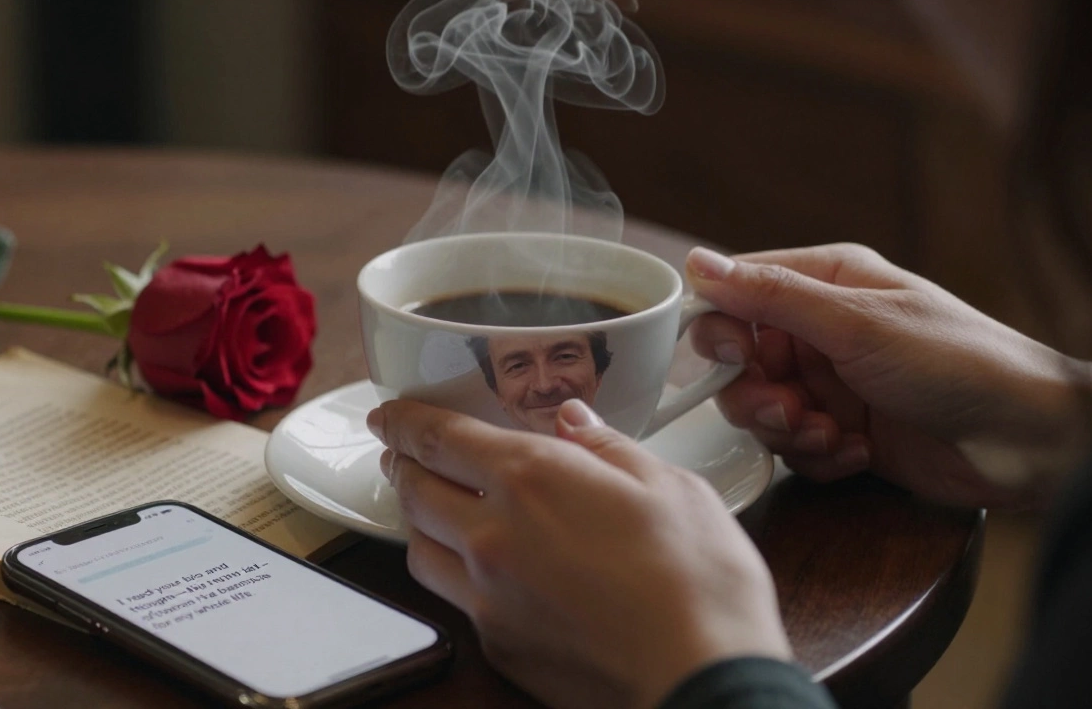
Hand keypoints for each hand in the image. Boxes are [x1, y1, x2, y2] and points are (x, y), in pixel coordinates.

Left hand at [368, 399, 790, 708]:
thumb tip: (576, 423)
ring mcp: (488, 596)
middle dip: (403, 466)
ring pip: (420, 550)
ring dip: (419, 522)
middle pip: (415, 492)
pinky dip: (454, 575)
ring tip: (434, 510)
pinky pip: (453, 600)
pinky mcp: (499, 646)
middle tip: (404, 456)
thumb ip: (609, 448)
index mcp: (531, 477)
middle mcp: (493, 535)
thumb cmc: (698, 579)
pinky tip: (482, 571)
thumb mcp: (669, 485)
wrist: (702, 675)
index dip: (405, 422)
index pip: (439, 438)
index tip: (390, 415)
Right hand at [687, 242, 1091, 507]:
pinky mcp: (843, 432)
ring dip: (788, 430)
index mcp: (825, 283)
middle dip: (756, 394)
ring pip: (762, 410)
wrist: (1025, 440)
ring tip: (831, 435)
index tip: (732, 358)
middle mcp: (821, 331)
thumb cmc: (955, 361)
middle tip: (788, 410)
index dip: (721, 329)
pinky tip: (857, 452)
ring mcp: (832, 383)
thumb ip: (770, 296)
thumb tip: (696, 264)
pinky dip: (818, 455)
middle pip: (741, 362)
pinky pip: (794, 447)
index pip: (738, 294)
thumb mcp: (856, 323)